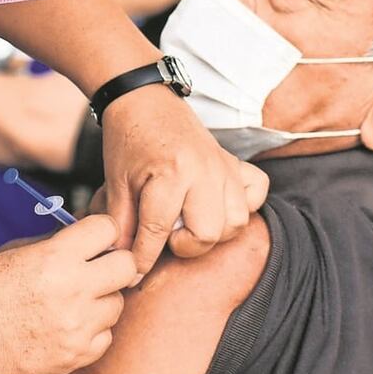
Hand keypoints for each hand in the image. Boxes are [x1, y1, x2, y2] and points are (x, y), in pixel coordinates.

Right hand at [0, 215, 136, 373]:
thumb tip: (90, 229)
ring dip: (102, 299)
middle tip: (98, 268)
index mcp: (55, 257)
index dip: (102, 230)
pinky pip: (106, 335)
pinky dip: (93, 329)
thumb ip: (58, 240)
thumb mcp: (18, 250)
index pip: (108, 228)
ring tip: (76, 301)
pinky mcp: (78, 354)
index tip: (96, 238)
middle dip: (114, 262)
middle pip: (126, 265)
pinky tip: (71, 324)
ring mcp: (78, 325)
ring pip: (117, 303)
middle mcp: (73, 290)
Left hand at [101, 84, 268, 276]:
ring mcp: (224, 166)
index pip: (159, 232)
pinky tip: (218, 203)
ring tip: (189, 220)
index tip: (132, 274)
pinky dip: (244, 204)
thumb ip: (121, 225)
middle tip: (165, 233)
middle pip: (208, 233)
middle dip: (184, 244)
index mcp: (170, 174)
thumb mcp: (115, 182)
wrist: (143, 99)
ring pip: (236, 221)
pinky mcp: (234, 162)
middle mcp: (204, 171)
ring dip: (213, 230)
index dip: (142, 259)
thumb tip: (122, 262)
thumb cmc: (127, 140)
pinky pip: (257, 191)